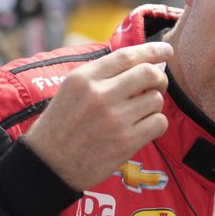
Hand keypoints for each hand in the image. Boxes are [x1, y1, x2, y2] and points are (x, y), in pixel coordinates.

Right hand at [24, 42, 172, 190]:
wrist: (48, 165)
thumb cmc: (61, 126)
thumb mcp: (71, 90)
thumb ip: (101, 75)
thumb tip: (141, 62)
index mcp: (84, 78)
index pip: (126, 56)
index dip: (152, 50)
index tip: (166, 50)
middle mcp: (99, 95)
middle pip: (148, 73)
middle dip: (159, 78)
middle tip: (157, 85)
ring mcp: (114, 119)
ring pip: (156, 99)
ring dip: (154, 104)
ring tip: (140, 112)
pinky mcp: (125, 142)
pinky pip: (159, 123)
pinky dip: (156, 124)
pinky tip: (143, 128)